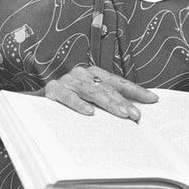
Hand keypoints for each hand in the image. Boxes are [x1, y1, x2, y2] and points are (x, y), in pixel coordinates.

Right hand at [43, 65, 157, 121]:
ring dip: (108, 103)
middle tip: (136, 115)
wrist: (36, 101)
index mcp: (93, 74)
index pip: (119, 82)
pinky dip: (79, 105)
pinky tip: (89, 113)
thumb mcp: (89, 98)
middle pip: (107, 88)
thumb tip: (133, 113)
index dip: (136, 90)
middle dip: (124, 102)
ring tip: (122, 114)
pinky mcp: (53, 89)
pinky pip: (68, 97)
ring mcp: (68, 81)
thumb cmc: (68, 99)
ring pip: (92, 91)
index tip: (153, 99)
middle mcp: (82, 74)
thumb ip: (107, 101)